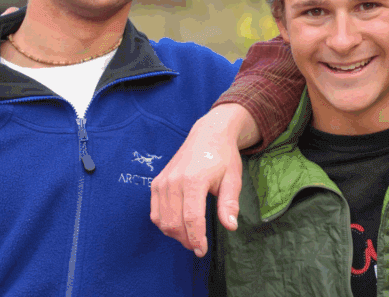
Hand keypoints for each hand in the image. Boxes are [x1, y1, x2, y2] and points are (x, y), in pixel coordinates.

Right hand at [151, 104, 259, 255]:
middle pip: (174, 222)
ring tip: (191, 236)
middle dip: (186, 240)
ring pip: (162, 220)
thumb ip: (229, 203)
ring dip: (175, 234)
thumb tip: (230, 226)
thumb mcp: (233, 179)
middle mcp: (174, 181)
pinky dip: (165, 224)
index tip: (202, 251)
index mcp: (194, 180)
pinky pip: (155, 212)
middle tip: (199, 246)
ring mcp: (162, 182)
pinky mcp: (156, 183)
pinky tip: (179, 225)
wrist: (207, 136)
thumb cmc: (223, 158)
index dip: (196, 238)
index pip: (191, 218)